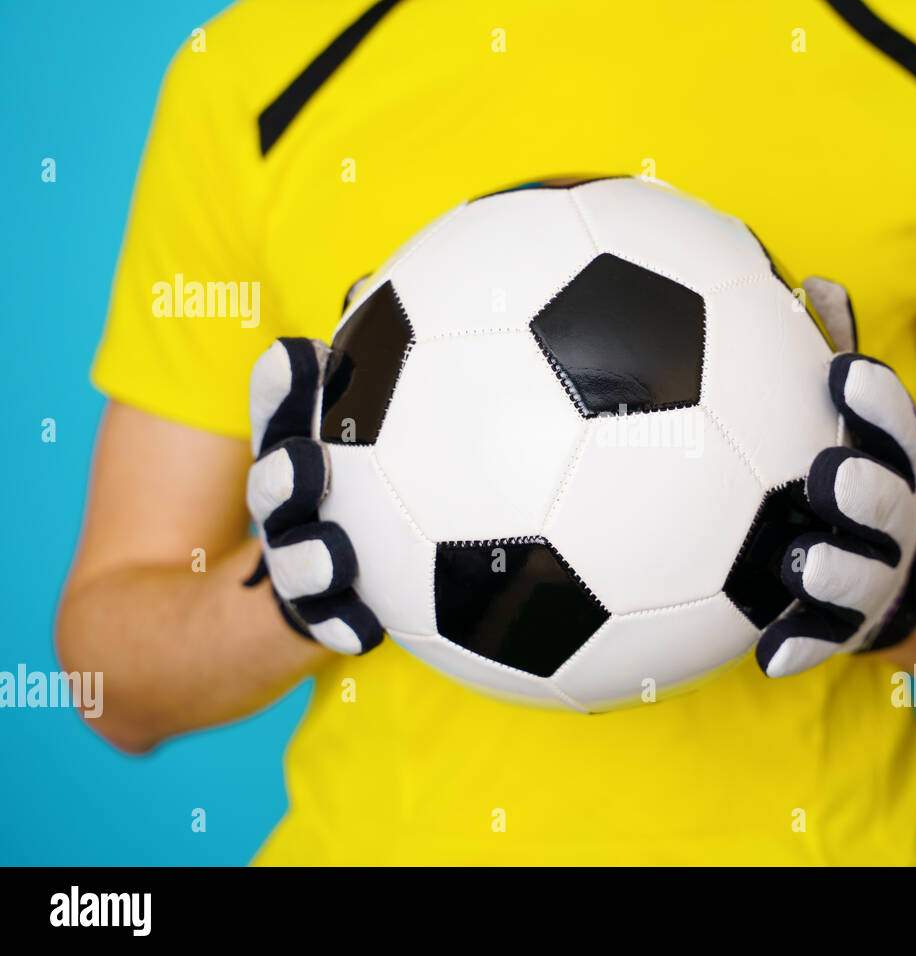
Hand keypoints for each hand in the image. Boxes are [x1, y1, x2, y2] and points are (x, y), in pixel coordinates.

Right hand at [244, 338, 383, 654]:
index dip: (282, 385)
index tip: (299, 354)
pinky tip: (364, 631)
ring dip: (308, 559)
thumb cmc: (349, 494)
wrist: (281, 602)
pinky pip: (328, 628)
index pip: (278, 412)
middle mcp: (284, 509)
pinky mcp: (314, 619)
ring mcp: (294, 565)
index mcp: (293, 454)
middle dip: (282, 472)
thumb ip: (381, 374)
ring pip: (295, 561)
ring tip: (333, 557)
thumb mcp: (362, 433)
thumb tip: (399, 301)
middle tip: (306, 459)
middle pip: (273, 486)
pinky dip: (343, 628)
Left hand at [756, 281, 915, 677]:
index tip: (842, 373)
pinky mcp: (851, 631)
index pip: (896, 430)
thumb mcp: (860, 431)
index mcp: (890, 468)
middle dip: (868, 490)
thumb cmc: (862, 490)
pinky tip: (770, 657)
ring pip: (862, 578)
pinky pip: (825, 643)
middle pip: (891, 504)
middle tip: (830, 474)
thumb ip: (835, 360)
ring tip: (804, 564)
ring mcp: (877, 582)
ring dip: (836, 572)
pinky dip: (801, 647)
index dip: (875, 403)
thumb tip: (819, 281)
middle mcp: (891, 524)